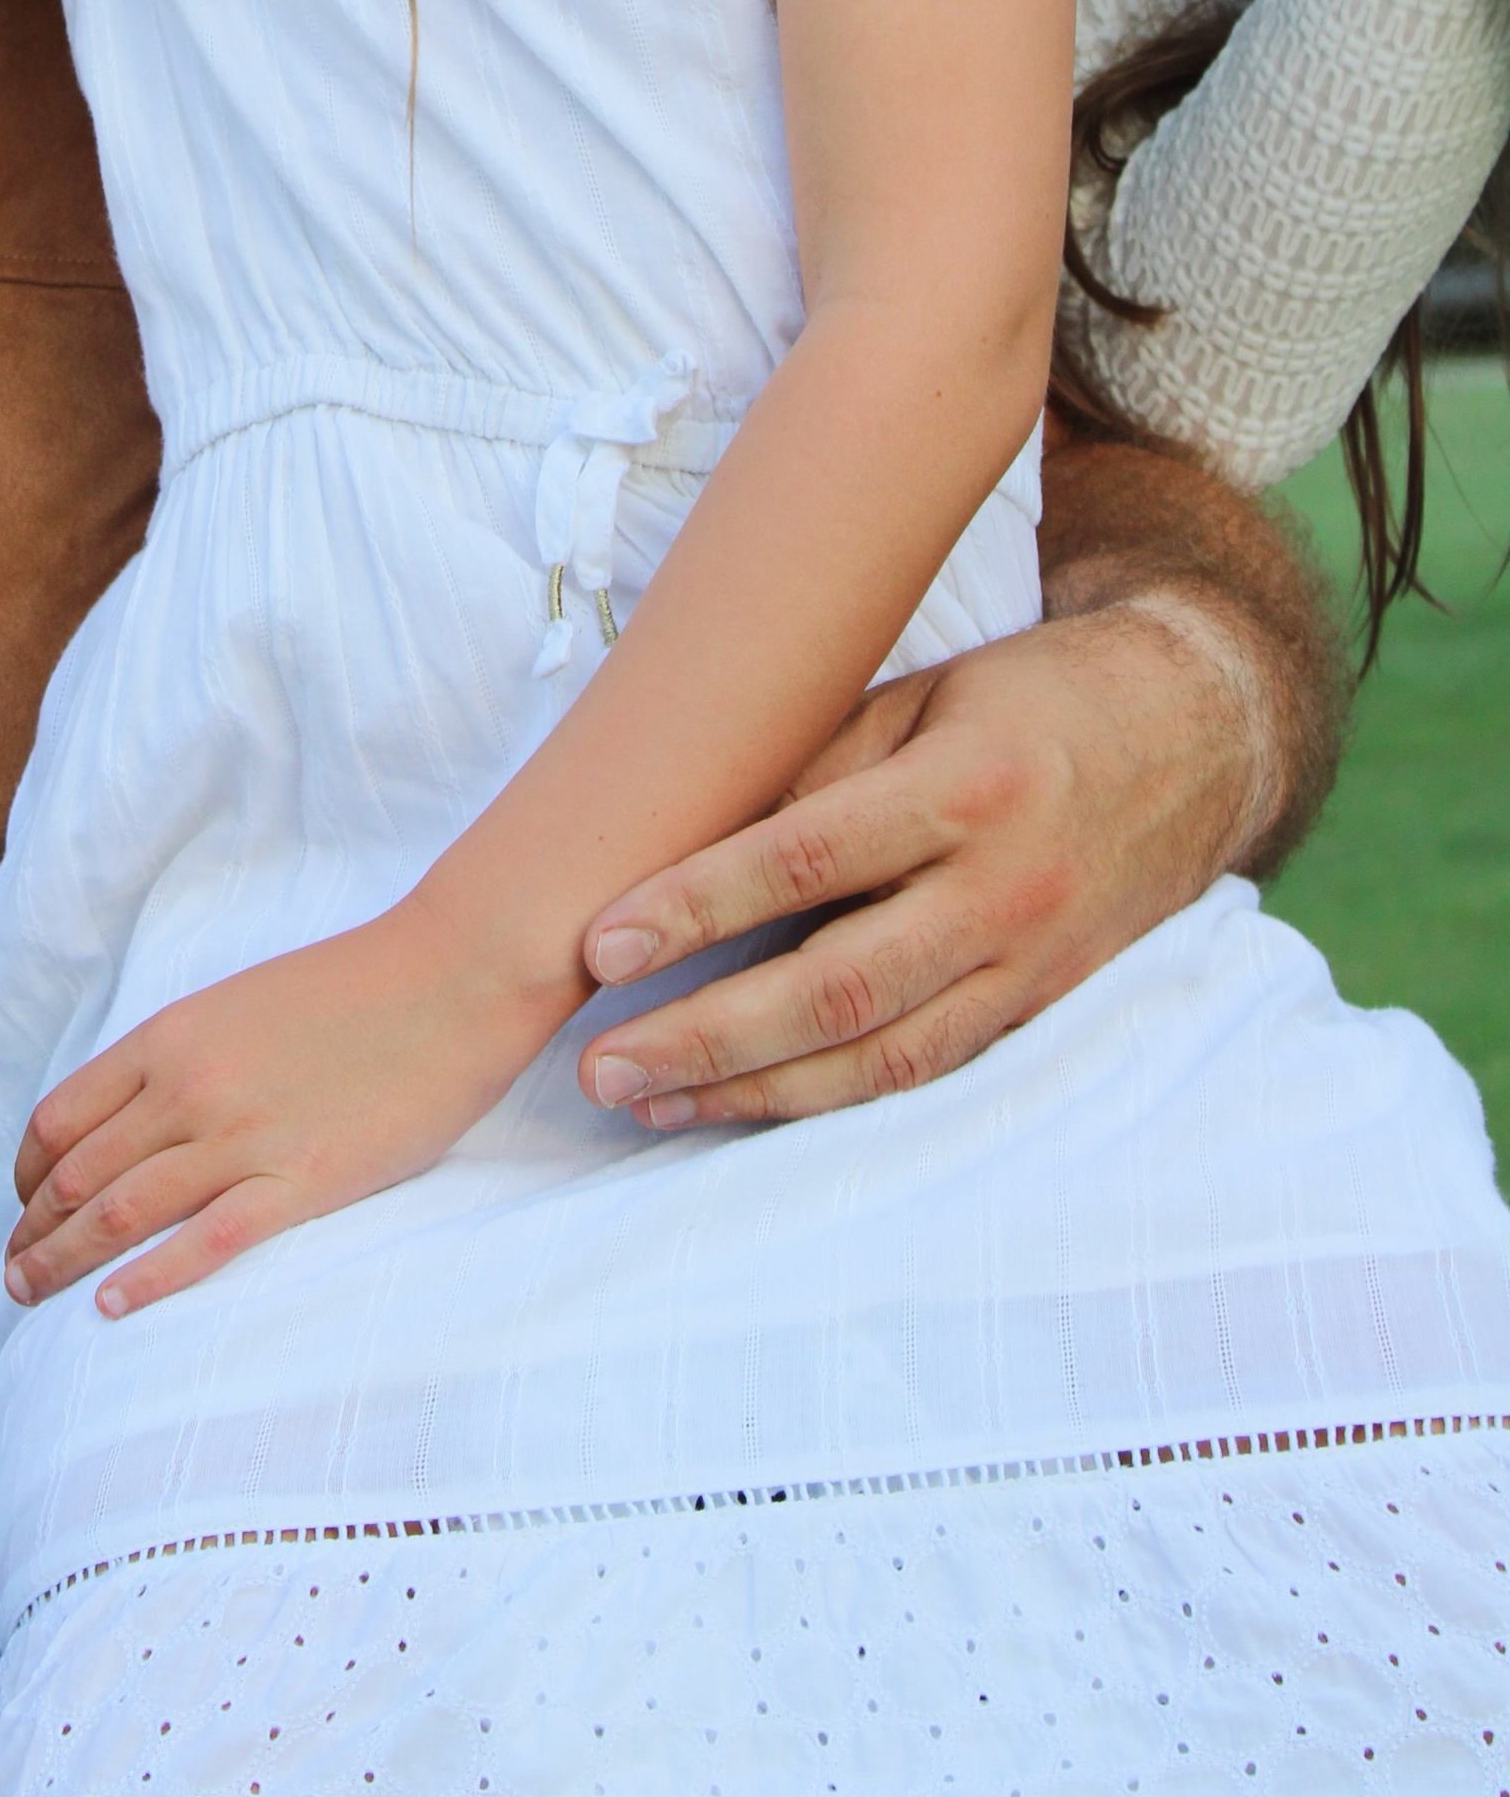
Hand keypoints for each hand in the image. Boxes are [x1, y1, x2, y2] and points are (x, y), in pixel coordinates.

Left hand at [5, 897, 561, 1319]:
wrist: (449, 977)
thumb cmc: (354, 988)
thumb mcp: (240, 1005)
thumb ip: (184, 1056)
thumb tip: (138, 1112)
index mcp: (171, 1039)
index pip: (62, 1118)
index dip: (28, 1173)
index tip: (23, 1206)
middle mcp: (189, 1087)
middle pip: (77, 1175)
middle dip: (32, 1233)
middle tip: (12, 1275)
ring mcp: (243, 1136)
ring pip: (121, 1212)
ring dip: (63, 1263)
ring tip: (32, 1297)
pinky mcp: (301, 1181)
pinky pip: (205, 1243)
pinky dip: (148, 1280)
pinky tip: (112, 1308)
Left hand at [569, 597, 1261, 1128]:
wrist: (1195, 738)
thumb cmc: (1031, 698)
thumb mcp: (921, 693)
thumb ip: (818, 762)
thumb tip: (687, 830)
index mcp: (968, 787)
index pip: (809, 859)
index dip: (699, 906)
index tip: (602, 944)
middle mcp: (1005, 889)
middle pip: (840, 988)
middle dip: (710, 1036)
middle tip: (601, 1065)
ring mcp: (1032, 962)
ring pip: (883, 1055)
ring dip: (756, 1091)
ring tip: (648, 1099)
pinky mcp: (1043, 1008)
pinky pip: (928, 1069)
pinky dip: (832, 1097)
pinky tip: (746, 1103)